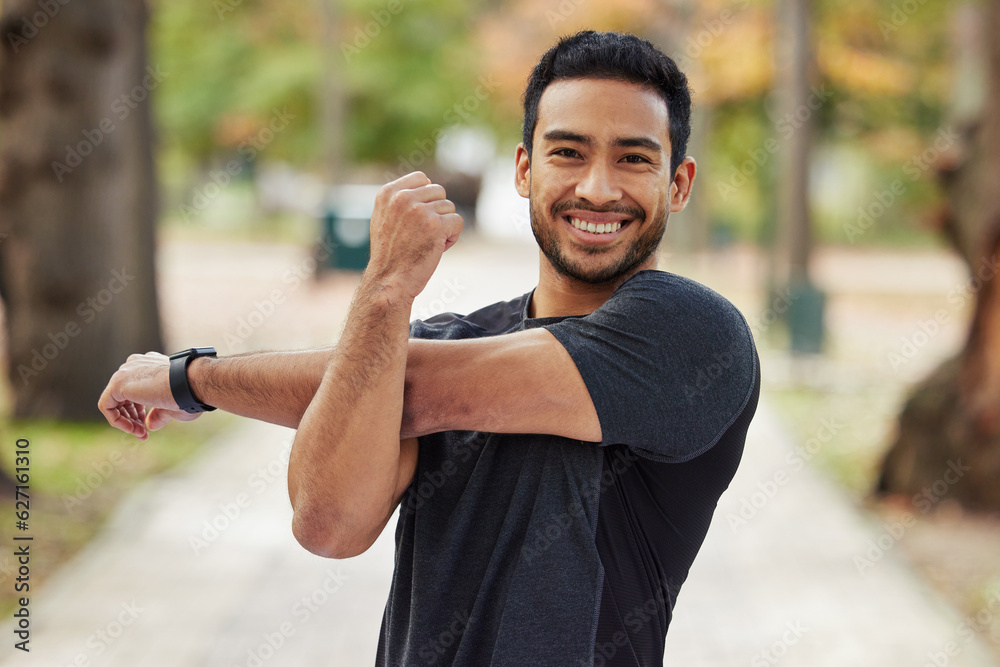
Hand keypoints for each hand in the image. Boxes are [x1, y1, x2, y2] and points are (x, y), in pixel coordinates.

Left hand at [97, 352, 201, 439]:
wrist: (192, 384)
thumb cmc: (188, 393)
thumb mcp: (171, 406)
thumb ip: (157, 413)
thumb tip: (149, 425)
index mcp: (148, 365)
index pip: (135, 389)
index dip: (140, 411)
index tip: (147, 425)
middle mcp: (135, 365)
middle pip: (124, 396)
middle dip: (133, 417)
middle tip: (143, 432)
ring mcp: (125, 372)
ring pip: (114, 401)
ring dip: (126, 421)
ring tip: (140, 433)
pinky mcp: (117, 383)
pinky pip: (106, 405)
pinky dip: (116, 420)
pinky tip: (131, 429)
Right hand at [366, 172, 463, 300]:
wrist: (389, 281)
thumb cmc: (390, 254)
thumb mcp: (384, 218)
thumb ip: (401, 199)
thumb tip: (428, 181)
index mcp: (387, 193)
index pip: (421, 178)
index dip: (427, 197)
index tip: (419, 218)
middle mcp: (402, 198)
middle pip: (438, 191)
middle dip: (437, 212)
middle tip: (423, 234)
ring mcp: (419, 211)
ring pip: (449, 207)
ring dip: (444, 226)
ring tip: (427, 243)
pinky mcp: (435, 225)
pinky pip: (458, 222)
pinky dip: (452, 237)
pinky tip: (437, 248)